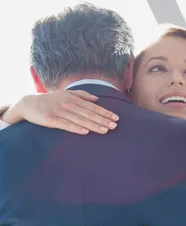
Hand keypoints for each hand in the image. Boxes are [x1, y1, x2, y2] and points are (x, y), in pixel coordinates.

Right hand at [3, 90, 118, 134]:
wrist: (28, 103)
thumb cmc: (50, 100)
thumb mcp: (66, 93)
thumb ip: (82, 95)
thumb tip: (97, 99)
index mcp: (74, 99)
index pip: (93, 107)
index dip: (105, 113)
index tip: (116, 118)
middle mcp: (69, 104)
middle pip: (89, 114)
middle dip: (103, 120)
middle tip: (115, 126)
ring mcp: (60, 112)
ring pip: (80, 120)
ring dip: (93, 125)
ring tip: (105, 130)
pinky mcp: (51, 120)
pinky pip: (65, 125)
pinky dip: (76, 128)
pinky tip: (85, 132)